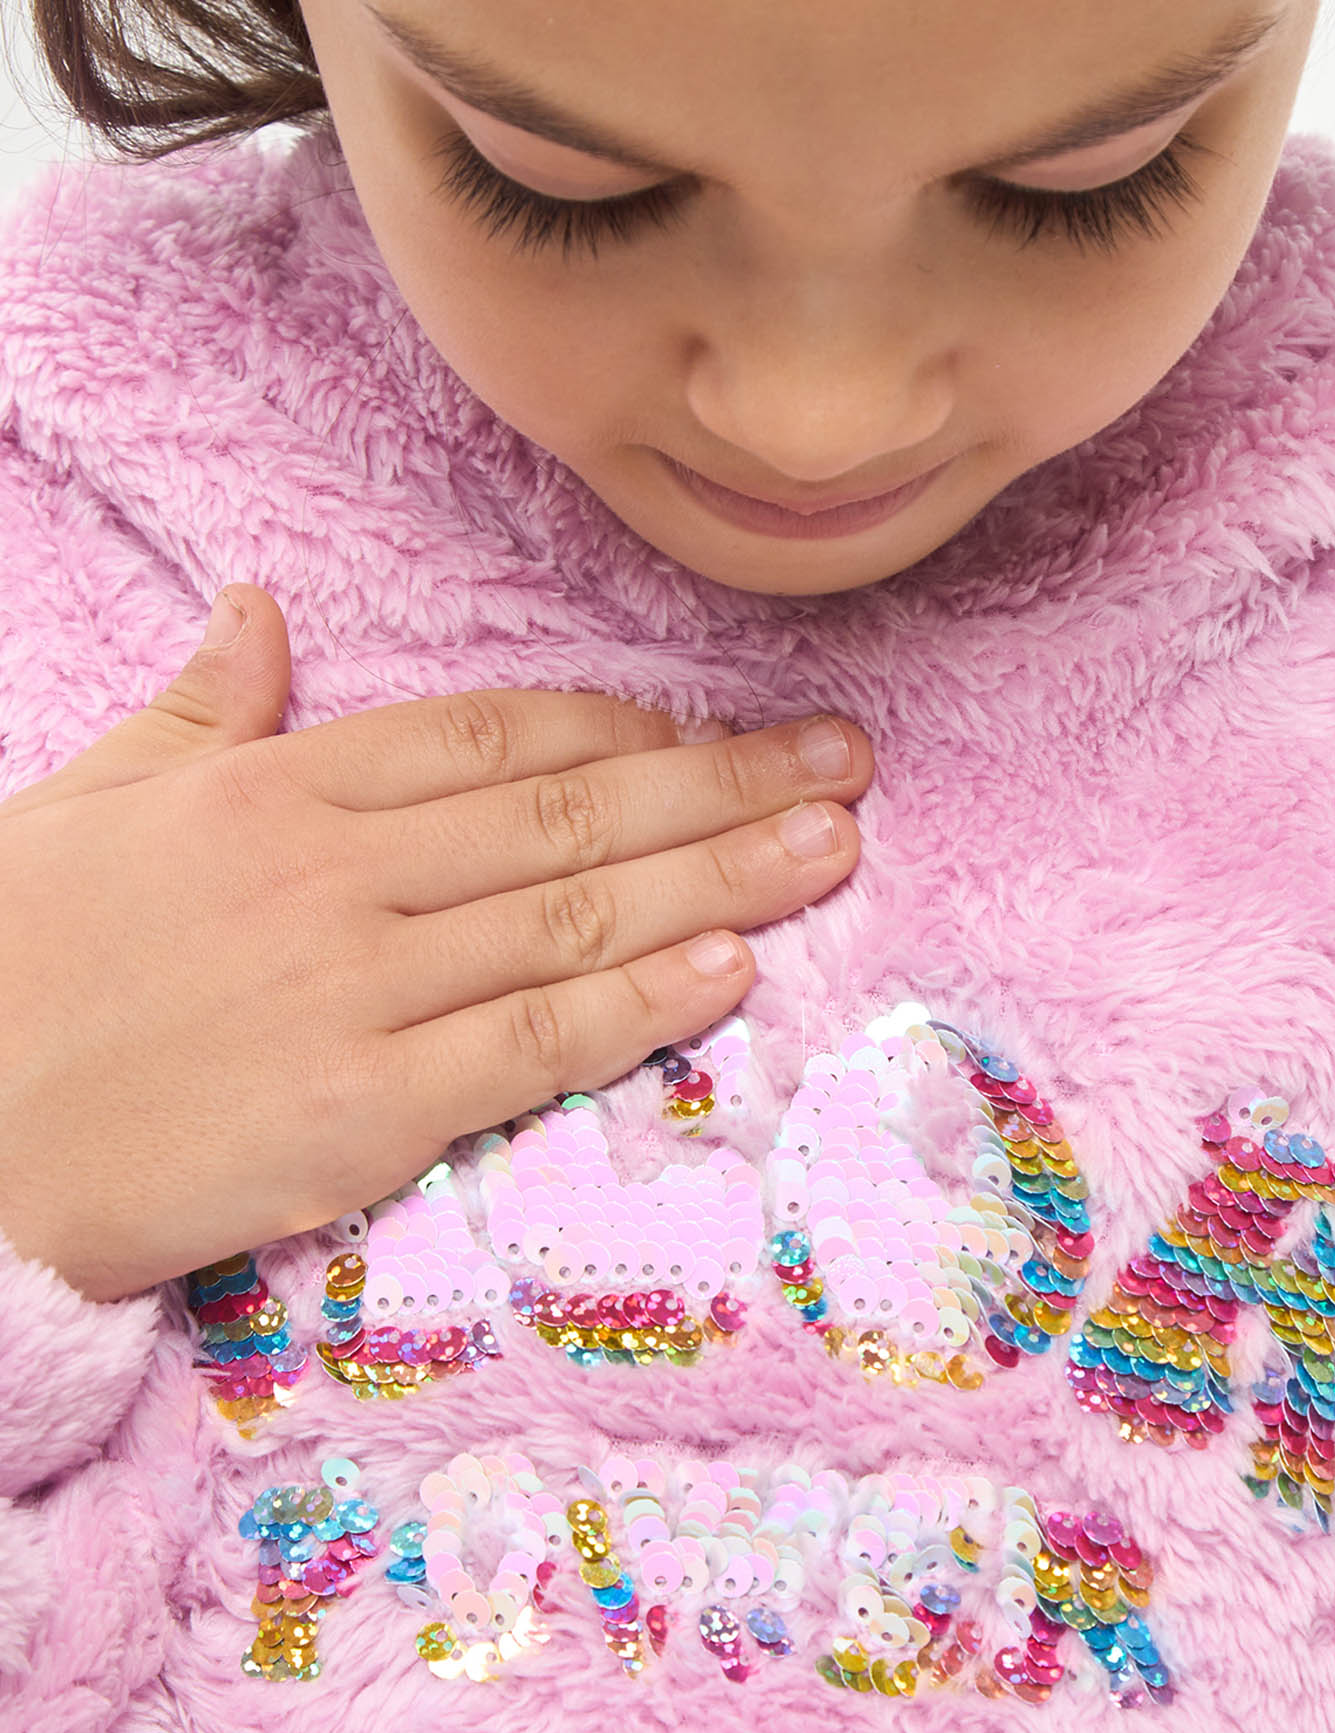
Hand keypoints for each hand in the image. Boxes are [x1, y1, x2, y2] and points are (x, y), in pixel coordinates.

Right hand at [0, 584, 867, 1300]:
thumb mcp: (85, 804)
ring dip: (718, 876)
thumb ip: (198, 710)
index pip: (483, 738)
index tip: (713, 722)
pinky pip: (529, 1045)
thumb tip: (262, 612)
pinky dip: (638, 1006)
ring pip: (572, 918)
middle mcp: (332, 874)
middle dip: (717, 780)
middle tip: (843, 760)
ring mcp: (354, 990)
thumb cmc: (5, 972)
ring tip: (832, 846)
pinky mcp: (362, 1110)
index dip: (618, 726)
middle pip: (564, 813)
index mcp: (271, 789)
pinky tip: (731, 968)